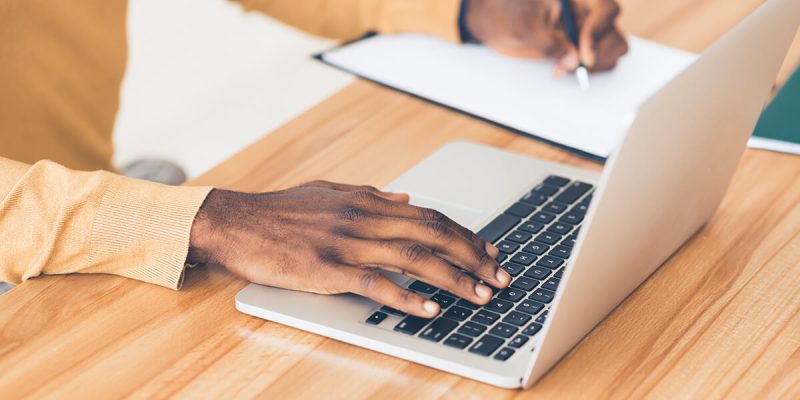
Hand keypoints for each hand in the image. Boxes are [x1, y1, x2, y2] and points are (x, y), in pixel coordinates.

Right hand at [188, 181, 510, 317]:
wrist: (237, 223)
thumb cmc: (281, 211)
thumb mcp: (330, 192)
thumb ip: (371, 195)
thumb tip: (406, 199)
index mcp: (367, 202)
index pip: (430, 216)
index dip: (464, 234)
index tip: (488, 251)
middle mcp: (363, 218)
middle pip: (432, 234)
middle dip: (472, 255)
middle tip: (499, 276)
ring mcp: (347, 243)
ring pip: (413, 257)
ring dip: (452, 277)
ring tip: (479, 295)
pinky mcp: (328, 269)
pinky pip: (375, 283)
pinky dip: (406, 296)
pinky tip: (430, 309)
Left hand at [464, 0, 628, 73]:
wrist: (495, 22)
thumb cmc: (505, 15)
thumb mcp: (521, 27)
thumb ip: (547, 42)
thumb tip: (573, 60)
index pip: (604, 8)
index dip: (599, 30)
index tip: (583, 54)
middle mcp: (586, 10)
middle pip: (613, 31)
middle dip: (597, 53)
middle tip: (571, 66)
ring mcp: (588, 28)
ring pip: (614, 47)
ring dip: (595, 63)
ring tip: (563, 68)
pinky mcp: (583, 46)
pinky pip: (601, 59)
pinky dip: (588, 69)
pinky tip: (563, 69)